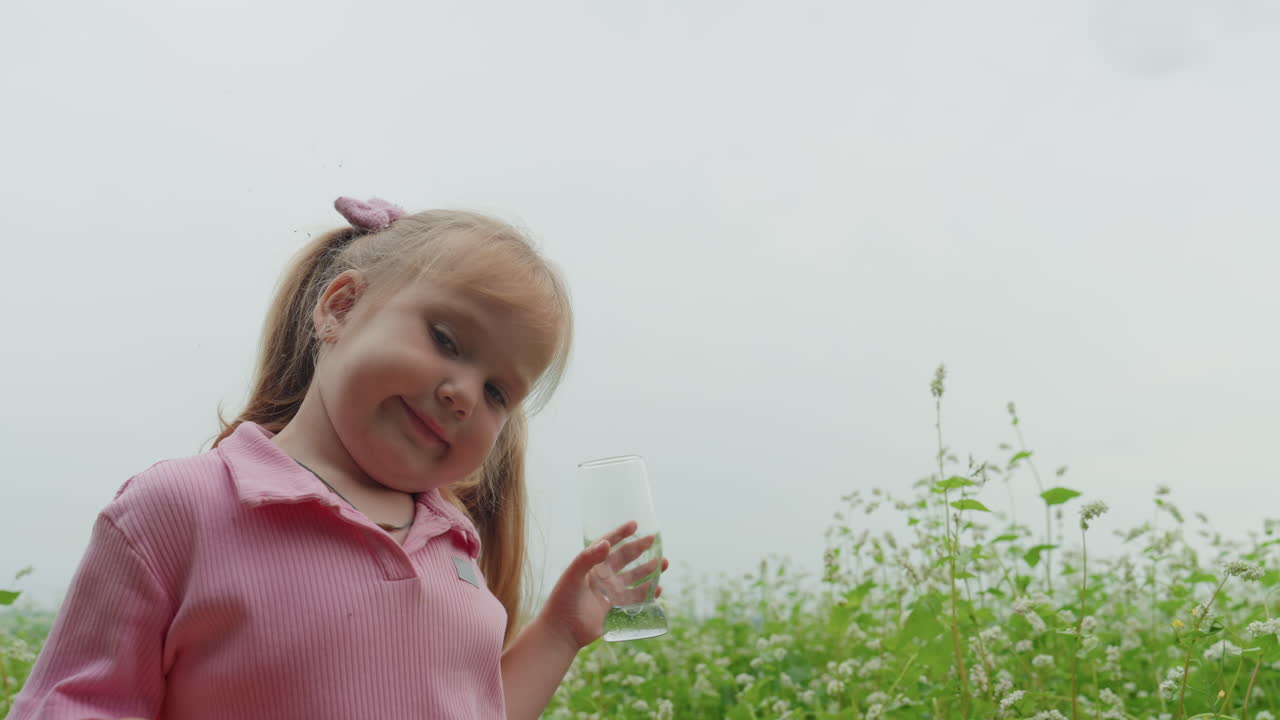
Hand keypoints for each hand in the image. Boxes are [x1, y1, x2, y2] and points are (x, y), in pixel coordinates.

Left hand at [539, 521, 668, 650]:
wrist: (561, 632)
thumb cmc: (562, 601)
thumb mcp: (572, 576)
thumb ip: (587, 558)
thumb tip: (607, 542)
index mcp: (591, 566)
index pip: (607, 544)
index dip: (620, 534)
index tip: (634, 524)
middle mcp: (602, 577)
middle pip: (625, 559)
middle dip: (639, 549)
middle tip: (653, 539)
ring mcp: (610, 593)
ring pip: (634, 578)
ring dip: (649, 570)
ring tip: (664, 563)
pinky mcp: (617, 610)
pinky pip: (636, 599)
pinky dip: (648, 594)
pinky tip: (658, 588)